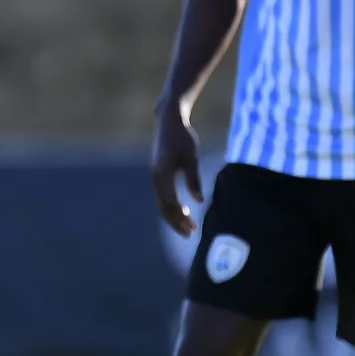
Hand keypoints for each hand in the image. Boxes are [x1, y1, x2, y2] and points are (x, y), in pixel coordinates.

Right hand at [150, 105, 203, 235]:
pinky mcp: (159, 174)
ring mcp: (156, 176)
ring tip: (187, 225)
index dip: (181, 219)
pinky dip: (172, 205)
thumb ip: (193, 179)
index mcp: (163, 175)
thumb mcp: (191, 158)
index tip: (192, 229)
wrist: (169, 121)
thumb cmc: (182, 137)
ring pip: (162, 202)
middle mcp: (156, 178)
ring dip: (174, 215)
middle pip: (164, 207)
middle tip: (190, 234)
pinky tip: (183, 209)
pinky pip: (163, 195)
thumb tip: (198, 200)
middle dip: (176, 222)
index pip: (171, 204)